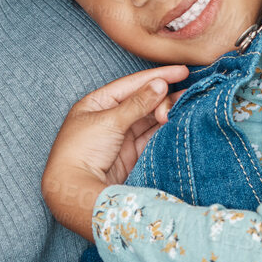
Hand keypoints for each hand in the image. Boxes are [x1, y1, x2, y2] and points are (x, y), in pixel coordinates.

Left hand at [42, 66, 187, 241]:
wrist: (76, 189)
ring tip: (185, 107)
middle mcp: (109, 118)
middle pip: (142, 101)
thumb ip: (138, 103)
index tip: (182, 71)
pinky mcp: (131, 155)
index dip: (156, 77)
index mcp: (97, 103)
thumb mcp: (109, 121)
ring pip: (149, 119)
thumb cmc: (82, 150)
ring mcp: (121, 137)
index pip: (131, 84)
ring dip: (166, 112)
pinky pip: (152, 137)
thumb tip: (160, 84)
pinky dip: (165, 129)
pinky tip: (178, 121)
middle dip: (163, 98)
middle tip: (181, 100)